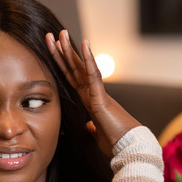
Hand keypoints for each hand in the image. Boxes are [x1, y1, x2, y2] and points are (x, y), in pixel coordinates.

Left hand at [46, 30, 140, 155]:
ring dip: (70, 50)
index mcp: (89, 100)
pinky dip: (89, 59)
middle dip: (63, 52)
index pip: (72, 78)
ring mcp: (97, 93)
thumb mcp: (97, 134)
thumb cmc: (115, 142)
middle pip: (74, 68)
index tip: (55, 50)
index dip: (63, 64)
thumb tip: (88, 126)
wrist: (128, 147)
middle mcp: (92, 93)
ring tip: (62, 34)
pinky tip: (84, 44)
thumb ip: (92, 127)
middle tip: (53, 35)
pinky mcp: (101, 97)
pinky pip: (94, 75)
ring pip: (81, 67)